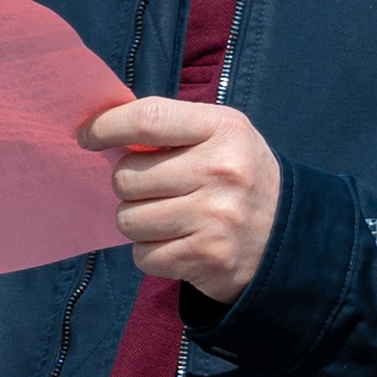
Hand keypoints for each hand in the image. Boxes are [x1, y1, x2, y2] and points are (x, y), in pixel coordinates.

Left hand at [80, 97, 281, 305]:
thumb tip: (102, 128)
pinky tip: (177, 242)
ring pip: (128, 219)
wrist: (290, 239)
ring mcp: (214, 217)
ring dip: (137, 221)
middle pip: (128, 176)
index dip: (108, 126)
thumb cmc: (239, 178)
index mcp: (224, 129)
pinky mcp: (206, 257)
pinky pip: (142, 255)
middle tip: (150, 188)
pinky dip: (151, 252)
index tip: (87, 136)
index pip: (149, 119)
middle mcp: (221, 170)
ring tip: (166, 217)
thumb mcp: (221, 137)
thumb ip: (171, 128)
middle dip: (128, 185)